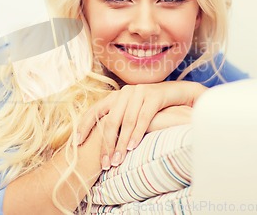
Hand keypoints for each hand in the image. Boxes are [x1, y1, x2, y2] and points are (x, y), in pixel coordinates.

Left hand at [76, 81, 205, 169]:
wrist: (180, 94)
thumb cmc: (153, 109)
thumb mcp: (133, 112)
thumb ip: (119, 122)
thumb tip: (102, 143)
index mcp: (116, 96)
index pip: (94, 111)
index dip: (84, 126)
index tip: (76, 143)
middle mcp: (125, 92)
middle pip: (110, 120)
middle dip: (106, 144)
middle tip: (104, 164)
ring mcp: (139, 92)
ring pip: (126, 121)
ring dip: (121, 144)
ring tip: (117, 161)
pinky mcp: (154, 96)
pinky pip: (143, 117)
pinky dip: (137, 134)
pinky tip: (132, 147)